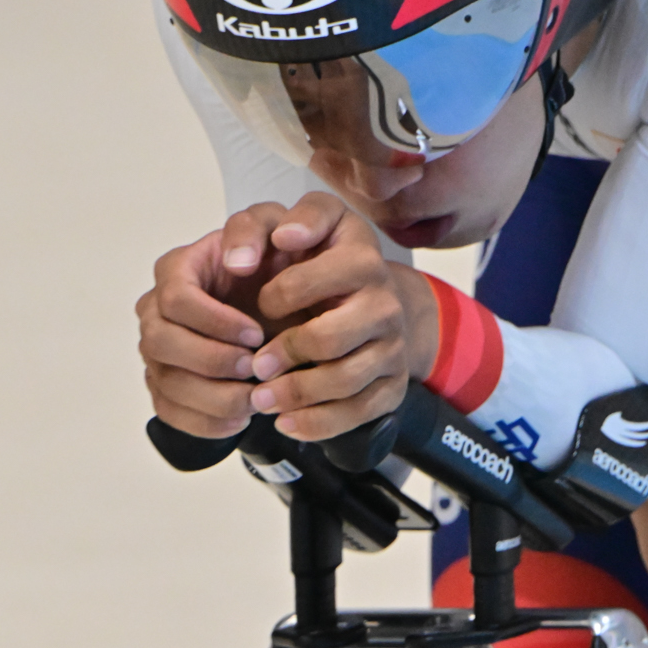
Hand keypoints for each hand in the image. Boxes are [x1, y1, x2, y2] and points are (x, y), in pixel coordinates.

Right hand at [136, 224, 269, 439]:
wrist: (286, 302)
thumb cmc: (278, 266)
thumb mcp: (276, 232)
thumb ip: (255, 229)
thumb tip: (236, 261)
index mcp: (177, 269)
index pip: (176, 298)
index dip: (214, 322)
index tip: (256, 335)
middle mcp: (156, 309)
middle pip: (160, 342)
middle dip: (210, 360)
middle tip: (254, 368)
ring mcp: (157, 350)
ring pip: (166, 381)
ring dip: (213, 396)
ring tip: (255, 399)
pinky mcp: (164, 384)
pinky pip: (169, 411)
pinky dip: (204, 422)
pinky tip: (239, 420)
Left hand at [228, 192, 437, 440]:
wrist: (366, 297)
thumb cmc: (314, 261)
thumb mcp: (288, 226)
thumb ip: (261, 224)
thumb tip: (266, 245)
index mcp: (360, 256)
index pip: (310, 281)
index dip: (276, 297)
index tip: (261, 303)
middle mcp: (384, 302)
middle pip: (329, 338)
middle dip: (284, 355)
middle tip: (255, 365)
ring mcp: (392, 346)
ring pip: (345, 381)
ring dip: (295, 395)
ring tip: (261, 398)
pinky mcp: (393, 384)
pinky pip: (360, 412)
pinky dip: (318, 423)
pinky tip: (287, 421)